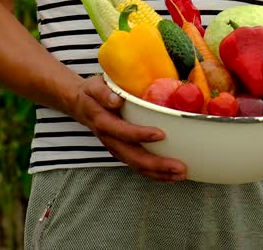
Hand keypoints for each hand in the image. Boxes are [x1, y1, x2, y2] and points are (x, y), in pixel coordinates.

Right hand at [71, 76, 186, 181]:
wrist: (81, 106)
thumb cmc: (93, 93)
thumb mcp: (94, 86)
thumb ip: (104, 93)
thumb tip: (117, 100)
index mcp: (103, 122)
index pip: (122, 131)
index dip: (140, 135)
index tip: (161, 134)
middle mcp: (110, 140)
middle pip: (133, 157)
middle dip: (157, 164)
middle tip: (179, 167)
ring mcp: (116, 149)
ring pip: (137, 166)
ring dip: (160, 173)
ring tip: (181, 174)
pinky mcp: (122, 153)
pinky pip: (138, 167)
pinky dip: (156, 174)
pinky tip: (172, 176)